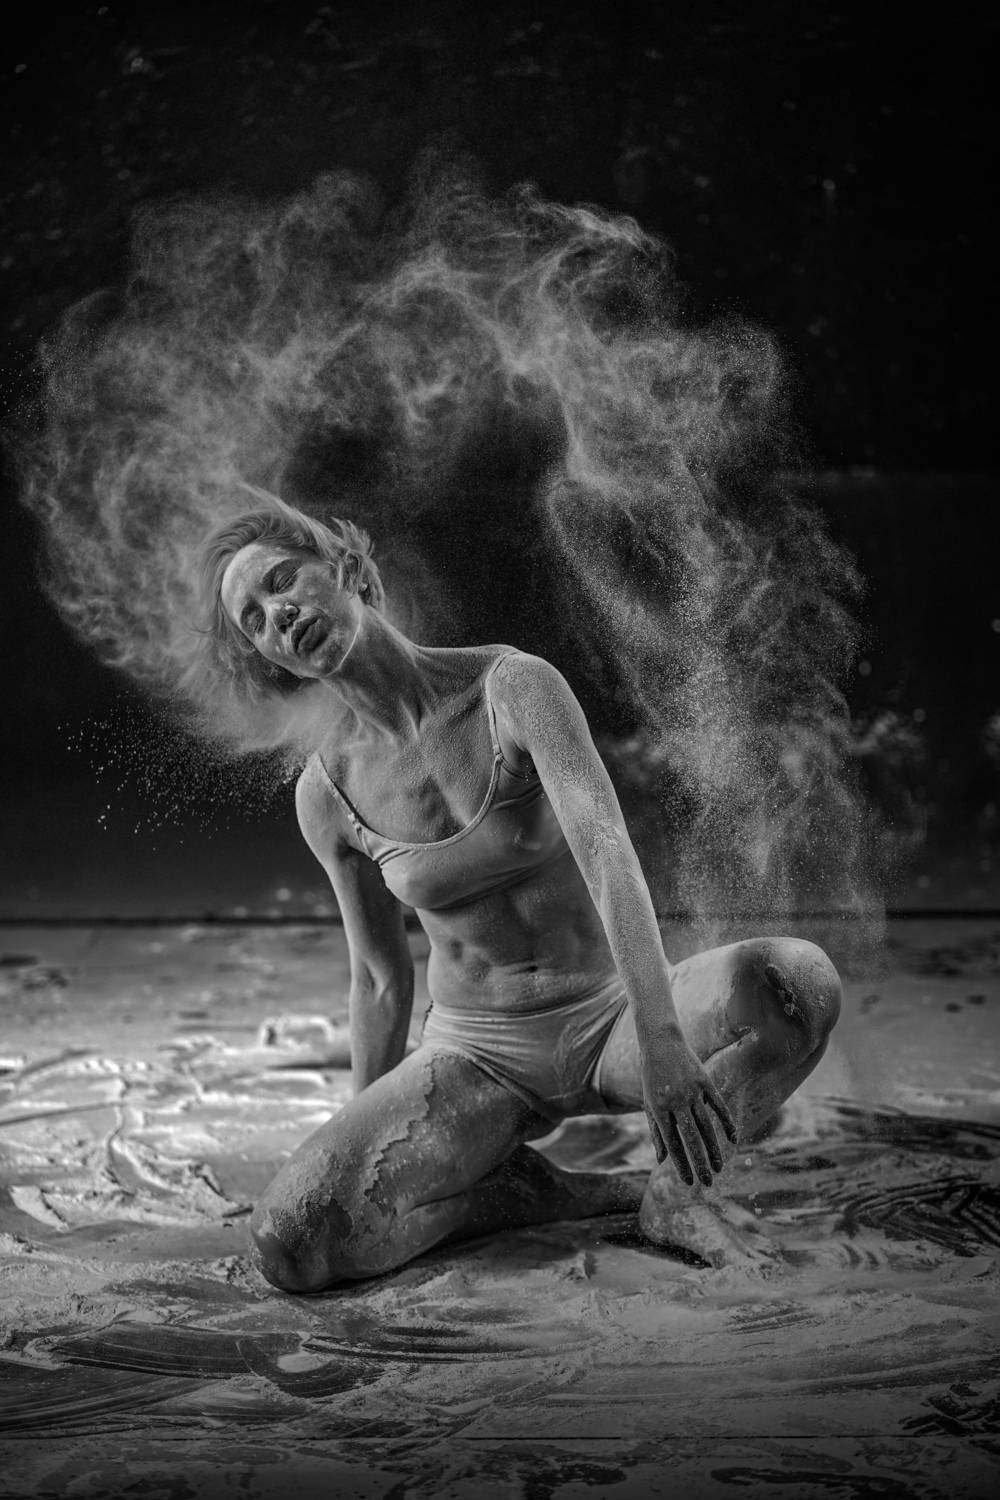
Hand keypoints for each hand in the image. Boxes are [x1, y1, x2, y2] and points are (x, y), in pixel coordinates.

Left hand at [639, 1032, 737, 1186]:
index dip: (681, 1164)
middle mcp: (676, 1102)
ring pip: (707, 1126)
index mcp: (659, 1109)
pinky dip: (727, 1123)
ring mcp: (692, 1091)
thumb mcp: (649, 1104)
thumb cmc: (652, 1076)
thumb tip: (661, 1161)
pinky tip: (733, 1139)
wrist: (661, 1042)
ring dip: (714, 1148)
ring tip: (719, 1167)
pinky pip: (719, 1106)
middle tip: (708, 1183)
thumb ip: (656, 1132)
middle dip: (700, 1162)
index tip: (688, 1182)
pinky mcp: (705, 1082)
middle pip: (691, 1138)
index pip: (672, 1143)